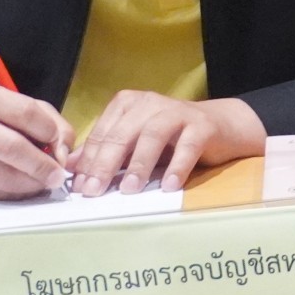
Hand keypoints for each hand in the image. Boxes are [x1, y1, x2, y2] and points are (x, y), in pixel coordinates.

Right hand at [0, 85, 70, 199]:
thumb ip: (50, 121)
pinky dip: (17, 193)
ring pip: (3, 177)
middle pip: (12, 148)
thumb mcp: (20, 105)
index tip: (61, 145)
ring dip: (32, 184)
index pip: (27, 113)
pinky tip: (26, 186)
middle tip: (58, 176)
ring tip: (45, 182)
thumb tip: (64, 152)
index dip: (51, 132)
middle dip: (42, 165)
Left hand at [68, 94, 265, 194]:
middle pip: (122, 134)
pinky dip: (177, 166)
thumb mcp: (134, 142)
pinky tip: (168, 185)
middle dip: (105, 164)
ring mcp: (177, 112)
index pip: (102, 134)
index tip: (80, 188)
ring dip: (139, 164)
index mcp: (128, 104)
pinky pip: (187, 146)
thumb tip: (72, 167)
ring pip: (152, 135)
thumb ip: (105, 151)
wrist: (221, 126)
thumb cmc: (172, 138)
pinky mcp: (203, 125)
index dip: (89, 162)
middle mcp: (150, 103)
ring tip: (130, 189)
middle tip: (95, 191)